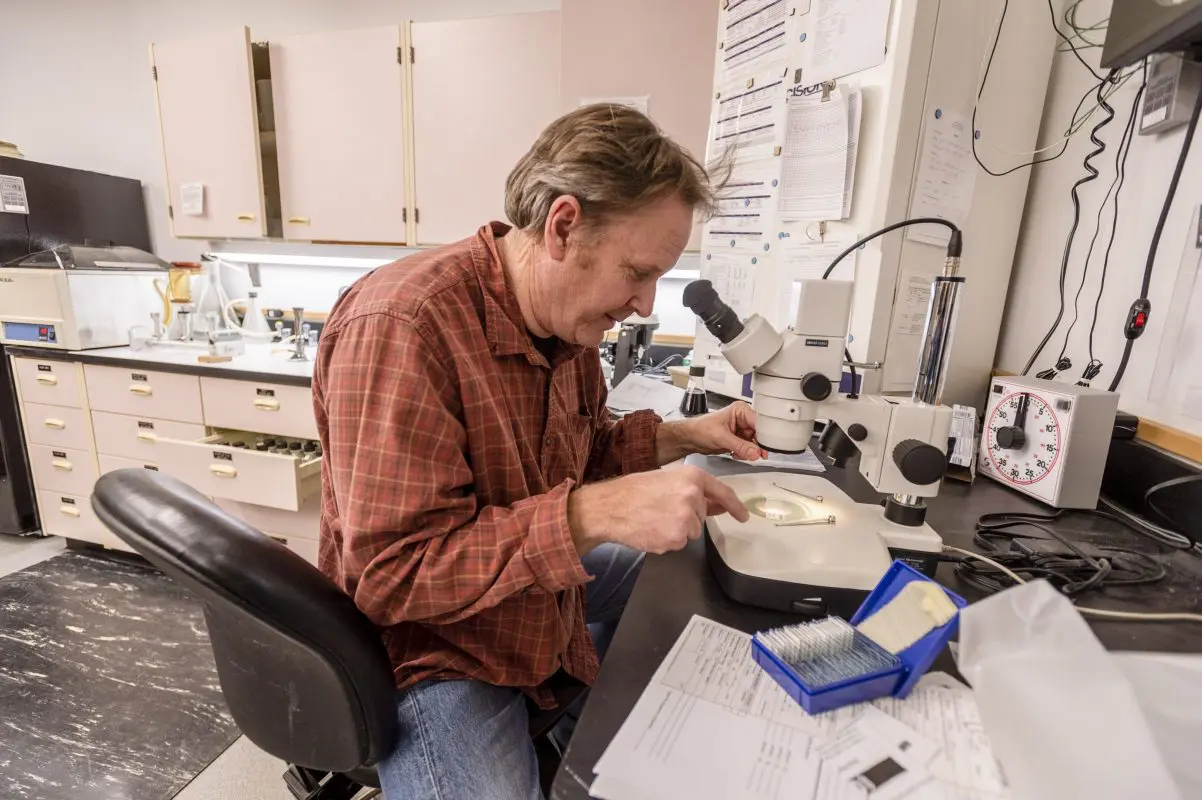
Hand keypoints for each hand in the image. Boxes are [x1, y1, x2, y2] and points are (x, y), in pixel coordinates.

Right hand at [568, 466, 749, 554]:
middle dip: (686, 517)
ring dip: (676, 530)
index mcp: (692, 477)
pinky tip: (651, 529)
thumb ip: (696, 492)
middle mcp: (692, 497)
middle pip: (701, 517)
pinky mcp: (675, 539)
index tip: (744, 516)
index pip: (723, 493)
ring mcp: (684, 519)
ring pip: (691, 532)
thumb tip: (718, 505)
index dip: (735, 506)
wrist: (609, 507)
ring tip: (654, 518)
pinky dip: (666, 540)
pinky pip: (678, 543)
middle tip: (661, 510)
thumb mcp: (667, 480)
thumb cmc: (633, 491)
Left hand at [656, 401, 767, 463]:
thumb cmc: (700, 429)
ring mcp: (741, 430)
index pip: (760, 422)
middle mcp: (743, 419)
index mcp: (740, 410)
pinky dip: (744, 454)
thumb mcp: (721, 437)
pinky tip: (735, 454)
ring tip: (738, 453)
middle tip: (755, 454)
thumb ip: (740, 446)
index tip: (766, 447)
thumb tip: (756, 453)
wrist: (690, 438)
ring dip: (749, 451)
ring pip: (755, 443)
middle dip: (756, 446)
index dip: (764, 435)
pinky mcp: (738, 439)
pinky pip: (749, 448)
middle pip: (759, 434)